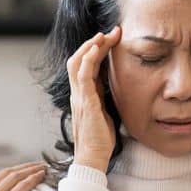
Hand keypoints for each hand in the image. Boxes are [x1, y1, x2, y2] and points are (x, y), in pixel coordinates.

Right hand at [0, 161, 48, 190]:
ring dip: (30, 170)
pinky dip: (32, 179)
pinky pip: (21, 186)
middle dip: (22, 167)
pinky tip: (41, 176)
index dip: (11, 172)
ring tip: (41, 168)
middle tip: (35, 164)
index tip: (21, 171)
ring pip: (14, 176)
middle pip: (5, 173)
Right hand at [68, 26, 120, 170]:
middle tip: (111, 32)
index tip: (111, 39)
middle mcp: (77, 93)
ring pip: (77, 63)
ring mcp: (79, 97)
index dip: (95, 50)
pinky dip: (89, 59)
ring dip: (91, 46)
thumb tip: (113, 84)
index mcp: (82, 95)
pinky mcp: (85, 102)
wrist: (93, 157)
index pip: (84, 66)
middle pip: (77, 59)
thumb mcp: (104, 111)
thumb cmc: (100, 139)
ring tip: (105, 35)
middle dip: (93, 43)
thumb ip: (104, 97)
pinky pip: (83, 75)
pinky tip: (98, 48)